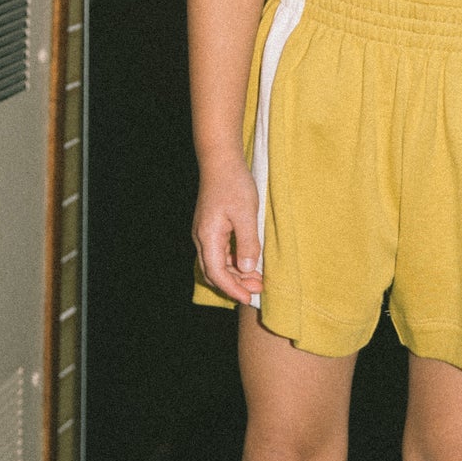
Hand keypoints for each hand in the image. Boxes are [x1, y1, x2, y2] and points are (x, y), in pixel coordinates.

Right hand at [193, 155, 262, 303]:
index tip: (248, 298)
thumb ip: (247, 243)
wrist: (221, 162)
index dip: (232, 288)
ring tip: (257, 280)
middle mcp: (202, 238)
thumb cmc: (234, 185)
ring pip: (218, 264)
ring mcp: (206, 234)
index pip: (216, 273)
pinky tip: (250, 264)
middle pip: (214, 272)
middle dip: (235, 285)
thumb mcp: (246, 214)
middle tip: (258, 290)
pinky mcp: (212, 229)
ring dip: (236, 275)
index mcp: (208, 237)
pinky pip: (221, 254)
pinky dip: (234, 263)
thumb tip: (247, 269)